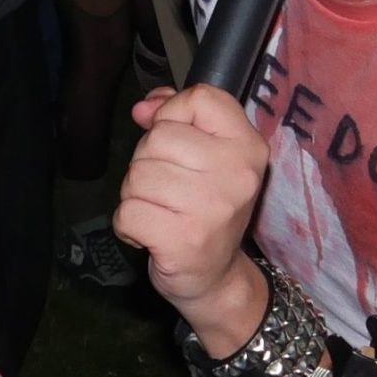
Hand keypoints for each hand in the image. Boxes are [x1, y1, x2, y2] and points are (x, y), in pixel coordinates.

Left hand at [111, 83, 270, 312]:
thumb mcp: (204, 156)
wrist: (216, 278)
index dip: (173, 113)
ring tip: (160, 211)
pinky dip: (127, 224)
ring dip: (136, 195)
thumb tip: (143, 108)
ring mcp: (212, 207)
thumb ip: (177, 118)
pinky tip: (149, 234)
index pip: (201, 98)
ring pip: (138, 174)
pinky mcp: (183, 239)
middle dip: (148, 162)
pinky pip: (127, 211)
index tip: (176, 142)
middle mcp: (238, 173)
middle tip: (168, 190)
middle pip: (159, 136)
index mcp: (249, 146)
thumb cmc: (205, 208)